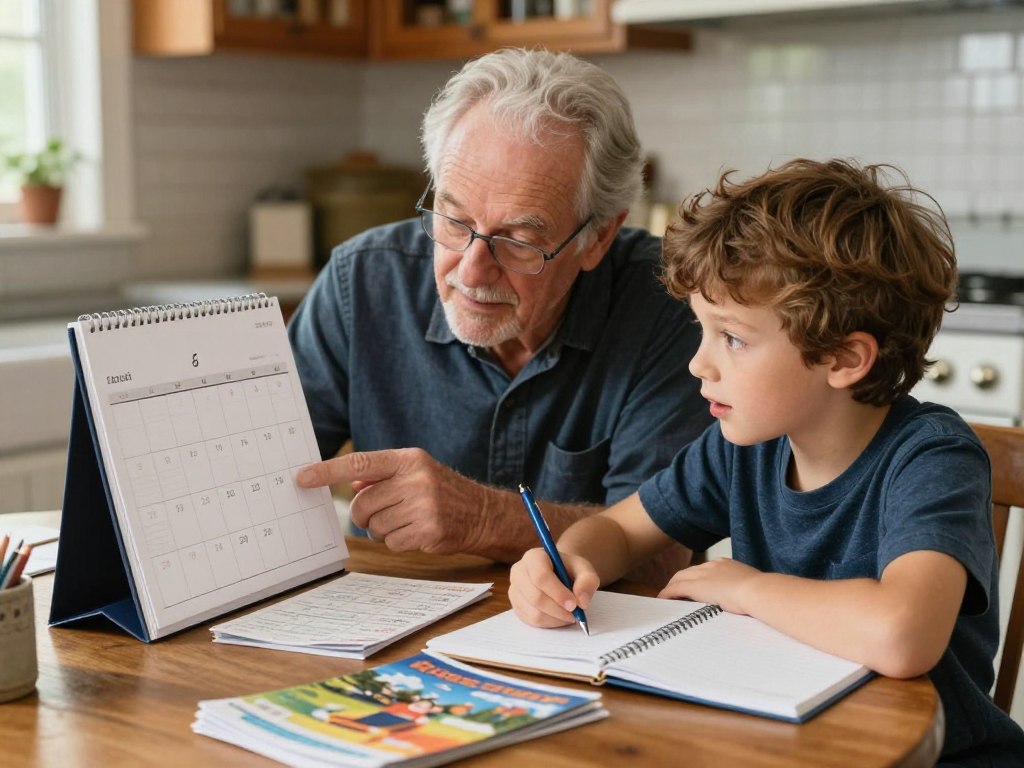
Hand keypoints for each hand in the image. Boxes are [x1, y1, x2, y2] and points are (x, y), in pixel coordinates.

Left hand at [297, 448, 488, 555]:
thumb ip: (382, 474)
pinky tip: (418, 532)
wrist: (482, 513)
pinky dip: (400, 542)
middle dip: (366, 514)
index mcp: (409, 460)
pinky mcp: (428, 531)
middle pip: (362, 504)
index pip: (360, 462)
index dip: (328, 471)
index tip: (302, 478)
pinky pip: (392, 543)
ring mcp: (424, 506)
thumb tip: (351, 479)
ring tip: (408, 521)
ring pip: (375, 526)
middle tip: (385, 513)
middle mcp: (416, 479)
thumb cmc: (442, 491)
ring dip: (385, 530)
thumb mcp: (416, 472)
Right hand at [509, 548, 599, 627]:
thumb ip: (588, 581)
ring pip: (534, 613)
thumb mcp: (584, 569)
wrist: (559, 575)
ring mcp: (514, 591)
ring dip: (556, 618)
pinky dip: (549, 623)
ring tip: (569, 615)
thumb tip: (582, 601)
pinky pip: (532, 621)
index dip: (558, 593)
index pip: (540, 576)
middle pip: (535, 597)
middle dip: (558, 609)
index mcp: (533, 557)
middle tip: (575, 614)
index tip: (574, 604)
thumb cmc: (570, 570)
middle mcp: (518, 572)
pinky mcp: (516, 607)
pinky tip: (559, 616)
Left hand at [657, 558, 760, 614]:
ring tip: (666, 597)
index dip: (696, 578)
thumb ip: (744, 590)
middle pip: (689, 571)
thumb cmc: (762, 594)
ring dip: (672, 587)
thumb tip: (748, 599)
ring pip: (680, 578)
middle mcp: (712, 566)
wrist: (758, 591)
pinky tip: (662, 600)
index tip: (694, 587)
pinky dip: (668, 594)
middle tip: (673, 592)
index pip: (704, 570)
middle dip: (680, 581)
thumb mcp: (752, 588)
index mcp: (726, 565)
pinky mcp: (696, 586)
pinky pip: (675, 589)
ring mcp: (703, 574)